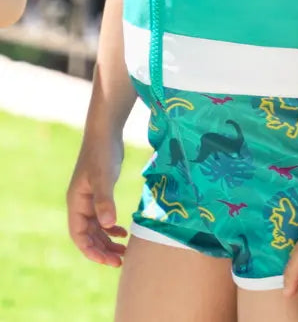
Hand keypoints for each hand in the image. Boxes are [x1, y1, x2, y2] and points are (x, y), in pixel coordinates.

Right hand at [66, 132, 127, 265]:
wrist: (105, 133)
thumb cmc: (103, 154)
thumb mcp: (104, 177)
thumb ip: (105, 200)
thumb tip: (109, 225)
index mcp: (76, 203)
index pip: (80, 235)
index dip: (92, 251)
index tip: (108, 261)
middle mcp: (80, 204)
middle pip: (89, 235)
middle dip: (102, 250)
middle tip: (120, 261)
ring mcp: (90, 199)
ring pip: (97, 228)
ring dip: (108, 241)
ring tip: (124, 252)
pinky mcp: (101, 193)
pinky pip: (103, 217)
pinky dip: (111, 227)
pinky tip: (123, 231)